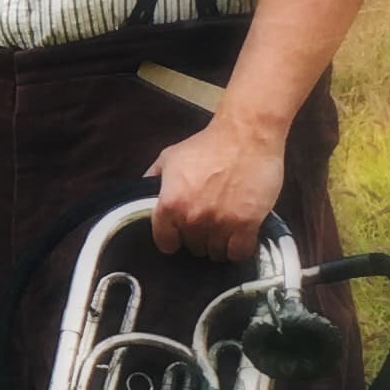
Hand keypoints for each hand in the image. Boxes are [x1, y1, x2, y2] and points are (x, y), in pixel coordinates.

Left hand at [146, 112, 286, 261]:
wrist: (246, 136)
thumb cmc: (207, 145)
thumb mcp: (169, 158)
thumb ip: (153, 179)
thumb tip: (143, 195)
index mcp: (170, 204)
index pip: (165, 242)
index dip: (172, 239)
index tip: (179, 236)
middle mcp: (192, 218)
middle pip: (193, 248)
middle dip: (197, 238)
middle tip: (206, 225)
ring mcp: (221, 223)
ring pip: (216, 253)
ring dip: (218, 245)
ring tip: (223, 231)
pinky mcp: (247, 224)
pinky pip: (239, 253)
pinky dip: (238, 250)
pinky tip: (238, 239)